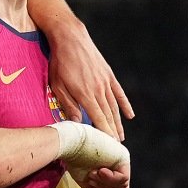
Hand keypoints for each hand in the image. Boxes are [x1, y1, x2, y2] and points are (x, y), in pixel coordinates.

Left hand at [48, 21, 133, 139]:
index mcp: (86, 95)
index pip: (99, 120)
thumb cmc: (60, 63)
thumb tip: (77, 124)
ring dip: (118, 123)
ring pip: (114, 107)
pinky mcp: (108, 74)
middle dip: (113, 134)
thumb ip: (68, 106)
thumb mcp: (58, 86)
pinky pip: (119, 93)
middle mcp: (99, 90)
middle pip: (109, 116)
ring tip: (121, 137)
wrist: (71, 37)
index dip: (105, 135)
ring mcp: (106, 82)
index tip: (109, 148)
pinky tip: (130, 115)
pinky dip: (125, 105)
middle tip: (116, 149)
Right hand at [74, 160, 130, 187]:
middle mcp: (119, 161)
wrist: (71, 144)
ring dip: (104, 184)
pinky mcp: (123, 156)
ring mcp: (122, 158)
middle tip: (91, 176)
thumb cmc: (75, 161)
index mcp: (111, 166)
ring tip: (93, 173)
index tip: (89, 181)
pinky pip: (124, 179)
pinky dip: (110, 179)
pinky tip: (100, 170)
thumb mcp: (87, 182)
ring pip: (123, 186)